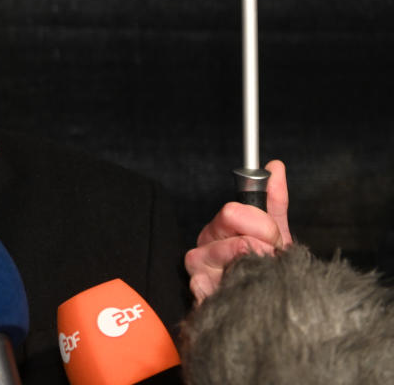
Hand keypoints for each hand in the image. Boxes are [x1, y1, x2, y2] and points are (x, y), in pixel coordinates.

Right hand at [184, 160, 291, 303]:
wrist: (269, 307)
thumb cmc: (265, 268)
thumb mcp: (274, 232)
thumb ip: (273, 200)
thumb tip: (276, 166)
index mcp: (217, 229)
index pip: (233, 212)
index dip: (261, 225)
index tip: (273, 238)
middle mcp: (203, 248)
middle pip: (233, 236)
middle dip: (262, 247)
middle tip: (269, 258)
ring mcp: (198, 274)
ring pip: (231, 260)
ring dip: (256, 269)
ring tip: (262, 276)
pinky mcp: (200, 298)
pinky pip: (223, 288)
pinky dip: (243, 288)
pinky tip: (249, 289)